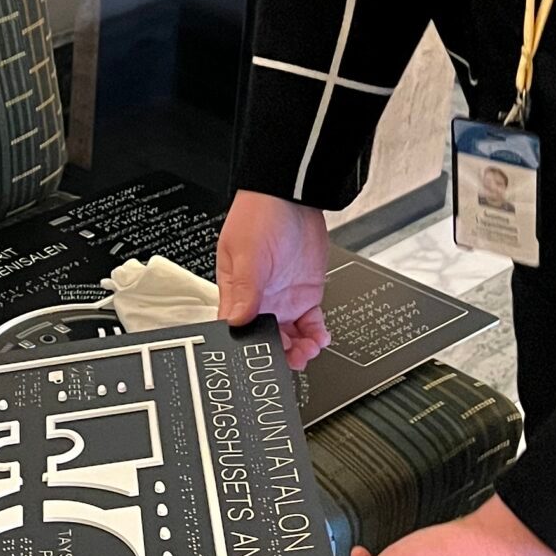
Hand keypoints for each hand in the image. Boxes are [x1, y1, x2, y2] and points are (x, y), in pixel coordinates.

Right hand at [216, 191, 331, 367]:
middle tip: (293, 358)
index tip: (264, 359)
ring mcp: (282, 299)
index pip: (238, 332)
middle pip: (266, 341)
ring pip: (289, 338)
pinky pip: (310, 324)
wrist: (293, 196)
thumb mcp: (248, 252)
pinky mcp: (304, 295)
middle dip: (279, 356)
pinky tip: (320, 337)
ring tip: (309, 348)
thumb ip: (245, 289)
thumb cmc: (259, 215)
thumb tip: (236, 319)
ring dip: (299, 350)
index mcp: (236, 294)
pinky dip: (316, 335)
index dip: (251, 350)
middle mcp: (259, 301)